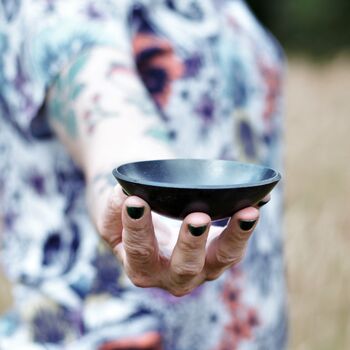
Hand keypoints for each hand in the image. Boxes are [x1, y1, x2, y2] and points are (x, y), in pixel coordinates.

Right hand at [97, 185, 262, 296]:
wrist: (149, 214)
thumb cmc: (130, 213)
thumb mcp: (112, 214)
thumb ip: (113, 208)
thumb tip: (124, 193)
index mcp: (142, 268)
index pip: (139, 250)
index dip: (137, 227)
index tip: (135, 201)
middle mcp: (173, 275)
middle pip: (185, 267)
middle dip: (192, 243)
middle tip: (197, 218)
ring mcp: (201, 267)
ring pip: (222, 259)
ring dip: (235, 236)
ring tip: (247, 213)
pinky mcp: (219, 253)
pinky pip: (236, 243)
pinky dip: (246, 224)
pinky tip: (258, 202)